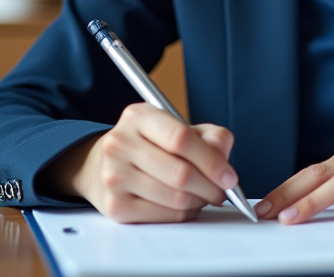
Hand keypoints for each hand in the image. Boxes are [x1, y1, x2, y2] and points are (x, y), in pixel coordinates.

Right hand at [47, 103, 238, 222]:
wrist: (103, 165)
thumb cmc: (151, 145)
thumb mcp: (179, 128)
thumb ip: (210, 136)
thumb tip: (223, 156)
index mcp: (138, 117)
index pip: (181, 139)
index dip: (212, 161)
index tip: (230, 177)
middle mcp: (120, 143)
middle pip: (180, 173)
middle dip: (211, 187)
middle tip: (222, 192)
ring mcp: (113, 176)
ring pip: (174, 198)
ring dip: (199, 202)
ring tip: (203, 196)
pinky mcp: (114, 206)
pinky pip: (163, 216)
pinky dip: (182, 214)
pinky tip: (183, 205)